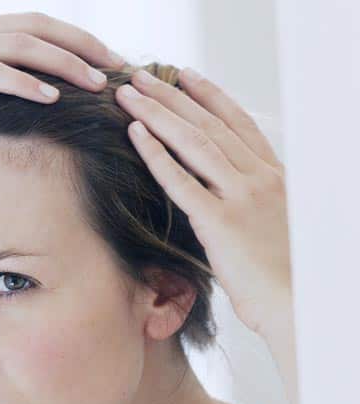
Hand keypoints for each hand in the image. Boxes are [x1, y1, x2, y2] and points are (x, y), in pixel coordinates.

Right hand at [0, 12, 124, 153]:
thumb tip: (16, 99)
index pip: (37, 25)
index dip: (77, 38)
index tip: (111, 61)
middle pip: (38, 27)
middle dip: (83, 45)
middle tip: (120, 68)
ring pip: (20, 46)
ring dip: (63, 63)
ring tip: (96, 83)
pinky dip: (23, 82)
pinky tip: (50, 97)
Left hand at [115, 68, 290, 335]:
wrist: (299, 303)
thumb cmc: (285, 279)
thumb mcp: (274, 230)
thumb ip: (251, 209)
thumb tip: (226, 207)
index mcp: (275, 178)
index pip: (238, 125)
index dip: (209, 97)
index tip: (185, 77)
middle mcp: (259, 179)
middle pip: (209, 125)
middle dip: (172, 96)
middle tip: (141, 77)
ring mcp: (241, 197)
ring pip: (193, 142)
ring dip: (157, 113)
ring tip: (128, 94)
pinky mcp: (221, 222)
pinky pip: (181, 180)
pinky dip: (155, 153)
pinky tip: (135, 133)